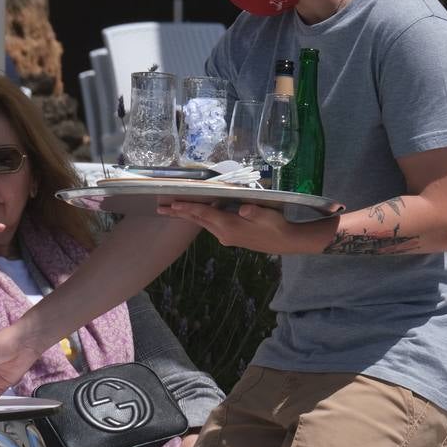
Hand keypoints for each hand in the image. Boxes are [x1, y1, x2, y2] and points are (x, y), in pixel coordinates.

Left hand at [156, 200, 321, 254]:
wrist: (286, 242)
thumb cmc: (276, 225)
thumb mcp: (267, 215)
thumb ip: (254, 212)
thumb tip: (243, 209)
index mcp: (229, 225)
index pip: (204, 214)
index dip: (188, 207)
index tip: (172, 204)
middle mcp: (223, 233)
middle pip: (197, 220)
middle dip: (179, 213)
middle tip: (160, 208)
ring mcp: (226, 237)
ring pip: (202, 223)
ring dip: (187, 216)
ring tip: (172, 210)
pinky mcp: (231, 237)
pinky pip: (210, 226)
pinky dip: (200, 218)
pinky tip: (196, 214)